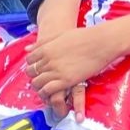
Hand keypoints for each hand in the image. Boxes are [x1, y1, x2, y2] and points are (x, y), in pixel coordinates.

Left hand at [33, 0, 82, 115]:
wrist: (102, 42)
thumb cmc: (84, 36)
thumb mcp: (61, 35)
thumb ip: (43, 42)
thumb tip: (27, 48)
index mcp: (46, 48)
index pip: (29, 60)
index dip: (33, 65)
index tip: (40, 68)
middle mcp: (48, 60)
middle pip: (31, 72)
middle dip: (35, 76)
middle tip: (43, 78)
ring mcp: (56, 71)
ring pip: (37, 83)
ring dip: (39, 86)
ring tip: (46, 87)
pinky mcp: (66, 80)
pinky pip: (47, 90)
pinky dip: (46, 94)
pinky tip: (51, 93)